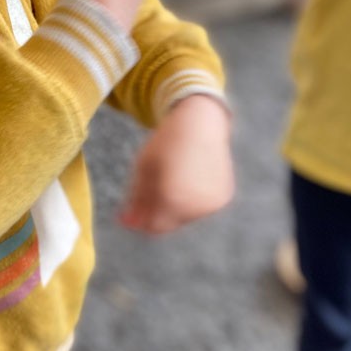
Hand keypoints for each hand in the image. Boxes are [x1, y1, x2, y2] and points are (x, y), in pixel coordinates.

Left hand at [119, 95, 233, 234]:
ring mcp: (212, 203)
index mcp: (172, 199)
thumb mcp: (144, 170)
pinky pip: (202, 207)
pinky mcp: (224, 196)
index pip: (154, 227)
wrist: (200, 123)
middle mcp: (195, 206)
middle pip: (170, 223)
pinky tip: (190, 178)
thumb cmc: (167, 144)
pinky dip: (193, 199)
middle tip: (154, 187)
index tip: (130, 211)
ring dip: (176, 206)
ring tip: (174, 177)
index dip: (141, 221)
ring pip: (187, 217)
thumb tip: (126, 224)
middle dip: (158, 211)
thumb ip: (137, 201)